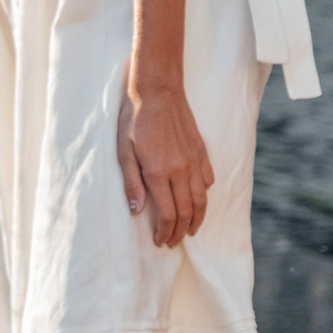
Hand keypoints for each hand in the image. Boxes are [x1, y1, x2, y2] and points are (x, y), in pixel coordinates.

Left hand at [117, 82, 212, 248]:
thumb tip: (136, 211)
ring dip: (197, 219)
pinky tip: (197, 200)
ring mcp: (194, 161)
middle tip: (172, 242)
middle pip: (187, 212)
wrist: (158, 91)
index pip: (168, 214)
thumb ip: (131, 183)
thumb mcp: (124, 151)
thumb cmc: (134, 120)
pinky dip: (204, 195)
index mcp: (159, 172)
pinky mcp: (202, 151)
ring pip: (202, 199)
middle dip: (180, 232)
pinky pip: (208, 180)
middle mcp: (181, 170)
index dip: (165, 232)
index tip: (160, 242)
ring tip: (190, 230)